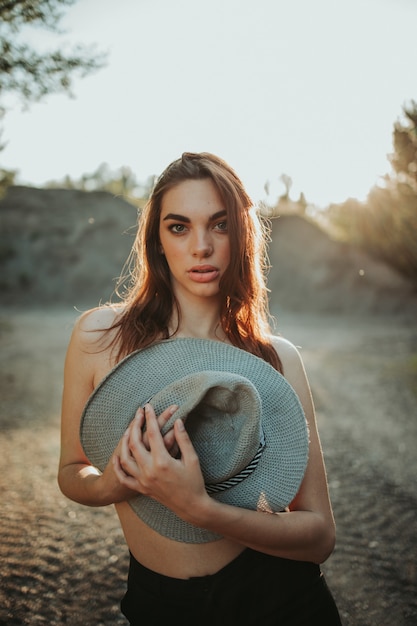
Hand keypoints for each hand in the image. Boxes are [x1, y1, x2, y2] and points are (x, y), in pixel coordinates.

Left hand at [114, 403, 208, 522]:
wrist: (191, 507)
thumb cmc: (194, 481)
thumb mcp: (192, 458)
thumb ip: (183, 438)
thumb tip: (177, 420)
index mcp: (162, 462)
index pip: (152, 433)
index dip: (150, 418)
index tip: (149, 406)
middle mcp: (149, 470)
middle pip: (134, 442)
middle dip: (135, 425)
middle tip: (138, 413)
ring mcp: (143, 480)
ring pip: (125, 458)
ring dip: (124, 442)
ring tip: (128, 430)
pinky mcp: (141, 488)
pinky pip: (124, 477)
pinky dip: (118, 466)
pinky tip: (118, 455)